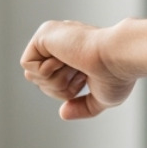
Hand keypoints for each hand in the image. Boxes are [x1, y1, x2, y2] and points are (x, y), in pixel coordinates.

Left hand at [20, 20, 135, 119]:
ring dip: (55, 81)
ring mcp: (53, 37)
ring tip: (74, 66)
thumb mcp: (102, 98)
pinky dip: (46, 71)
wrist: (119, 57)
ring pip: (33, 75)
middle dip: (60, 88)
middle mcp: (63, 43)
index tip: (86, 78)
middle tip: (81, 74)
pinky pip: (27, 65)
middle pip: (41, 82)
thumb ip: (83, 106)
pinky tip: (65, 59)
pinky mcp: (43, 34)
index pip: (54, 81)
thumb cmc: (118, 75)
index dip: (66, 90)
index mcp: (76, 53)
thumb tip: (63, 113)